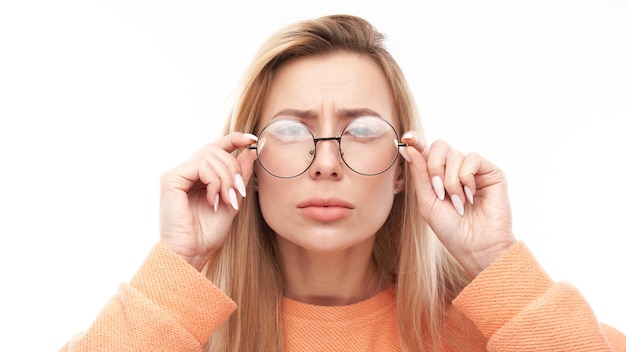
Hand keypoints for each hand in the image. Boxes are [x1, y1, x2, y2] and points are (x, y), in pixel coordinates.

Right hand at [159, 132, 256, 270]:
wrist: (191, 254)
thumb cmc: (207, 234)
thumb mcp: (232, 200)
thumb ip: (239, 176)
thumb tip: (249, 151)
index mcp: (198, 176)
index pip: (216, 148)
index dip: (234, 139)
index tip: (252, 139)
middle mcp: (186, 172)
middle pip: (217, 150)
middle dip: (234, 170)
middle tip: (237, 193)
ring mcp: (177, 174)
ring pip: (211, 155)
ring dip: (226, 177)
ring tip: (226, 200)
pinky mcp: (171, 179)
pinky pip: (201, 166)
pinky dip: (214, 182)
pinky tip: (213, 200)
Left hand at [400, 133, 516, 277]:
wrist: (476, 246)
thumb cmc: (450, 229)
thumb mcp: (427, 202)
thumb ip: (419, 175)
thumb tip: (409, 148)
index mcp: (438, 176)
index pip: (426, 151)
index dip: (416, 142)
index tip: (406, 138)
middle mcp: (456, 170)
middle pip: (439, 146)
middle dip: (434, 167)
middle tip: (439, 191)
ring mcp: (474, 170)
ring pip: (454, 154)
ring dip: (451, 181)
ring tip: (458, 202)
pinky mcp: (491, 172)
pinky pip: (472, 159)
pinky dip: (466, 178)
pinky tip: (470, 195)